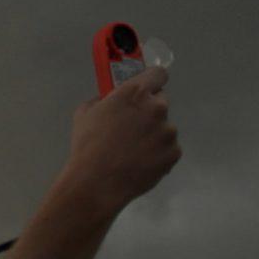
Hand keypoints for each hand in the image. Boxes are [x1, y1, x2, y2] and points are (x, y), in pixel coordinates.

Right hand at [61, 65, 180, 213]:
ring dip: (154, 136)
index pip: (158, 74)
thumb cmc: (87, 146)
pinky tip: (141, 165)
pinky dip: (158, 156)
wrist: (96, 183)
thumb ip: (101, 101)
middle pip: (161, 102)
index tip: (146, 91)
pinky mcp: (174, 153)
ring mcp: (168, 131)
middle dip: (149, 112)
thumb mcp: (85, 114)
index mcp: (135, 93)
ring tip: (134, 154)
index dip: (152, 82)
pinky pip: (168, 150)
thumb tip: (106, 101)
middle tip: (133, 129)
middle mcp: (157, 107)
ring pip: (164, 129)